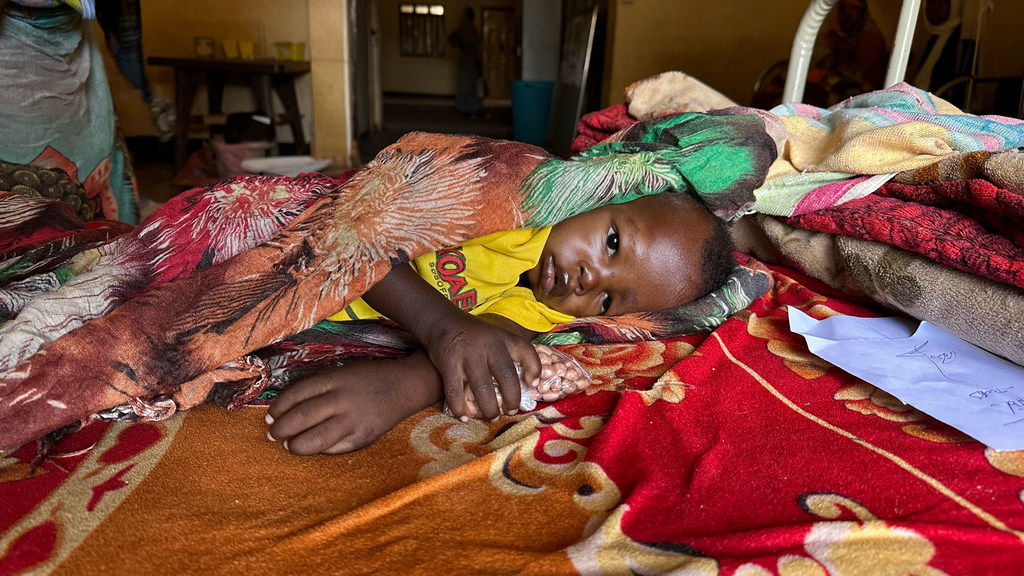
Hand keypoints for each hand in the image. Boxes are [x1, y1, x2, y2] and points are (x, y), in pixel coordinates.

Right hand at [423, 311, 539, 420]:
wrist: (442, 322)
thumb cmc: (476, 337)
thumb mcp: (498, 337)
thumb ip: (515, 355)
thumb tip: (534, 384)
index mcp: (503, 338)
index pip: (526, 351)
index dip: (535, 370)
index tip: (533, 385)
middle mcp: (488, 345)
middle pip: (506, 377)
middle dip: (511, 399)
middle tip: (511, 411)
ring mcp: (467, 354)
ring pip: (482, 389)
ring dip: (489, 409)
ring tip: (491, 416)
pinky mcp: (448, 363)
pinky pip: (455, 392)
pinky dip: (460, 408)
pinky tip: (464, 416)